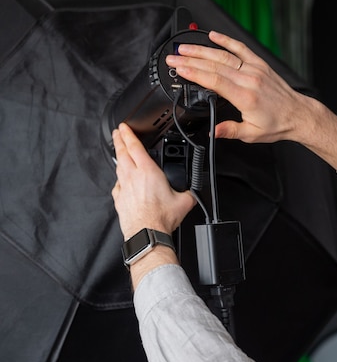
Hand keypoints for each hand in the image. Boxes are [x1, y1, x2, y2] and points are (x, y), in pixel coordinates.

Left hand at [112, 123, 195, 240]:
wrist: (147, 234)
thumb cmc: (161, 219)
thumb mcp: (184, 201)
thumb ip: (189, 192)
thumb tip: (194, 191)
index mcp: (148, 172)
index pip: (134, 147)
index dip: (128, 134)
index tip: (124, 127)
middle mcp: (133, 177)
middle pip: (122, 153)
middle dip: (119, 140)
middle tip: (117, 132)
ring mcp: (124, 188)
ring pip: (119, 166)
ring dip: (119, 157)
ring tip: (120, 152)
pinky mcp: (119, 199)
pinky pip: (117, 184)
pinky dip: (119, 178)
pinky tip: (122, 179)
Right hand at [166, 31, 336, 170]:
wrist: (298, 114)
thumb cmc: (276, 123)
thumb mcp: (251, 135)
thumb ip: (230, 130)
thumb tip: (214, 131)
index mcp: (245, 97)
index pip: (214, 81)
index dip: (194, 73)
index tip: (179, 68)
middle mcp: (249, 79)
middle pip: (214, 65)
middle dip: (190, 60)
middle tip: (173, 57)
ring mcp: (254, 69)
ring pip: (224, 55)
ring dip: (202, 50)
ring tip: (184, 47)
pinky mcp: (259, 64)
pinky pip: (240, 48)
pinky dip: (226, 40)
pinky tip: (213, 36)